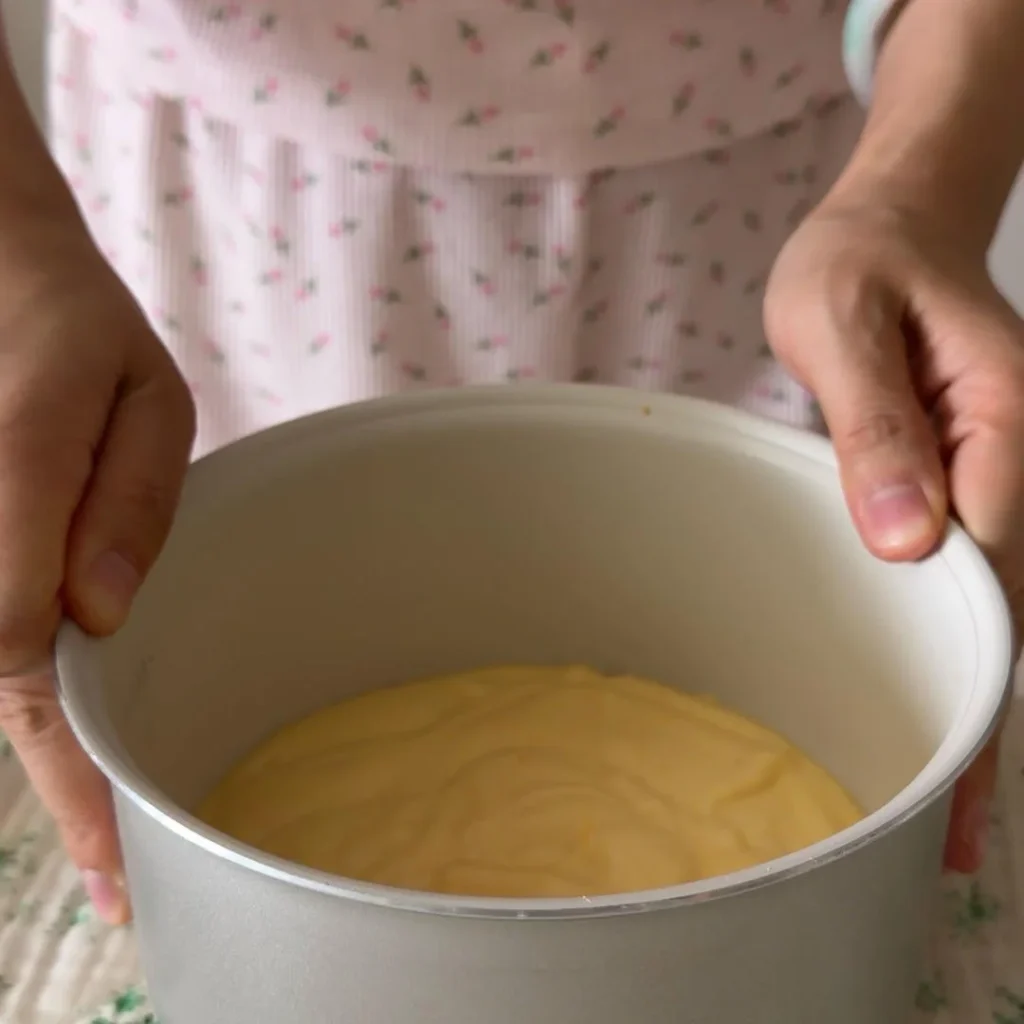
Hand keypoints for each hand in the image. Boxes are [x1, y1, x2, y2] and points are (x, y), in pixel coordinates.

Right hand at [0, 216, 194, 922]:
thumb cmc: (76, 332)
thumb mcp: (138, 398)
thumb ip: (123, 500)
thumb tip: (100, 615)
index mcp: (18, 486)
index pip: (27, 661)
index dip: (70, 772)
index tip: (112, 864)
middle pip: (3, 688)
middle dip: (59, 786)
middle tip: (116, 886)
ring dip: (49, 752)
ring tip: (106, 840)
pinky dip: (35, 693)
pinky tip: (80, 738)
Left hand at [765, 189, 1023, 873]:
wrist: (890, 223)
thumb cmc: (858, 265)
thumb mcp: (843, 329)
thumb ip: (876, 432)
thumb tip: (908, 543)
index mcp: (1001, 428)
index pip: (994, 580)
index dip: (974, 684)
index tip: (953, 785)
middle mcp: (1016, 461)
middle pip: (1008, 614)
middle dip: (984, 723)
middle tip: (949, 842)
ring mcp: (999, 475)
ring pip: (994, 605)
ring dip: (975, 695)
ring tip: (949, 805)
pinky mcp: (965, 479)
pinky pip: (968, 573)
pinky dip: (955, 641)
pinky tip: (937, 692)